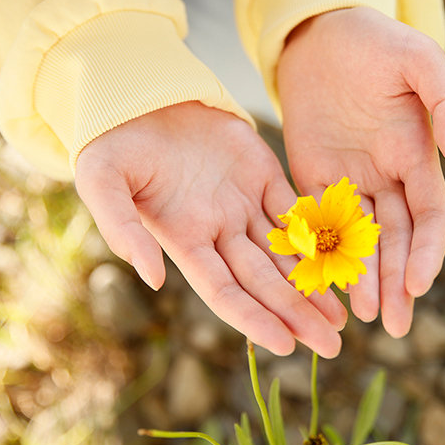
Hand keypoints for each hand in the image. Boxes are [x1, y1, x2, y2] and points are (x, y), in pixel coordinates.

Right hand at [75, 102, 346, 357]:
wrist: (139, 97)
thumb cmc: (114, 142)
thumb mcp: (103, 182)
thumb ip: (124, 230)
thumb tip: (152, 280)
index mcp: (184, 239)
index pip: (225, 291)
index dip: (254, 319)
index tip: (285, 345)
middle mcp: (218, 230)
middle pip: (264, 282)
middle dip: (296, 315)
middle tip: (332, 347)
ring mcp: (243, 204)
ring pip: (285, 254)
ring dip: (312, 285)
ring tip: (341, 320)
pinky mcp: (263, 175)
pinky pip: (295, 211)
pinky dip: (318, 235)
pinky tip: (341, 259)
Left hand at [277, 7, 444, 337]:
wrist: (319, 33)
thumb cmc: (376, 41)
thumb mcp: (419, 59)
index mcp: (416, 157)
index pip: (429, 217)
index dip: (428, 252)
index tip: (418, 285)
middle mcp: (386, 177)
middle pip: (396, 241)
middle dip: (396, 283)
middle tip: (391, 326)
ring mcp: (348, 180)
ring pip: (358, 240)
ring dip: (361, 278)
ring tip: (358, 316)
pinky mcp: (311, 177)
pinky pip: (316, 221)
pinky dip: (319, 252)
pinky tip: (316, 282)